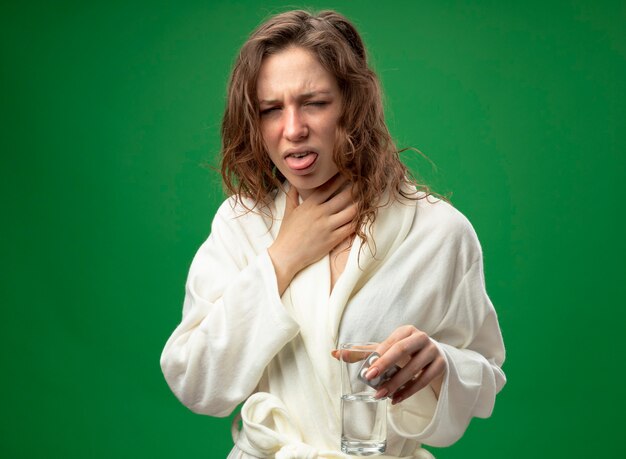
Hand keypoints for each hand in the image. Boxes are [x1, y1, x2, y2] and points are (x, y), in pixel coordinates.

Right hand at [268, 175, 356, 294]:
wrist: (286, 255)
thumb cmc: (287, 234)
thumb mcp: (288, 211)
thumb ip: (292, 195)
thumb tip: (293, 184)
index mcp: (310, 204)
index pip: (328, 187)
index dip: (341, 178)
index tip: (350, 171)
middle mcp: (320, 213)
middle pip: (344, 196)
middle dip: (356, 188)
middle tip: (366, 182)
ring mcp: (327, 226)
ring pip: (351, 212)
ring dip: (361, 204)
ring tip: (369, 198)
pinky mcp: (333, 239)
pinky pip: (350, 228)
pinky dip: (358, 221)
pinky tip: (364, 217)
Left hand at [365, 326, 445, 404]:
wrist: (432, 356)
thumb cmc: (405, 352)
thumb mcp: (387, 349)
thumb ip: (363, 353)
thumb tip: (335, 353)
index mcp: (406, 331)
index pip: (390, 343)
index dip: (378, 357)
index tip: (367, 372)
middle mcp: (420, 337)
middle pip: (402, 350)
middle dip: (385, 365)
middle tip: (371, 380)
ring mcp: (432, 350)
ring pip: (413, 368)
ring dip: (396, 384)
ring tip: (381, 395)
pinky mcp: (440, 365)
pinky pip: (424, 380)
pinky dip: (409, 391)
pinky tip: (396, 399)